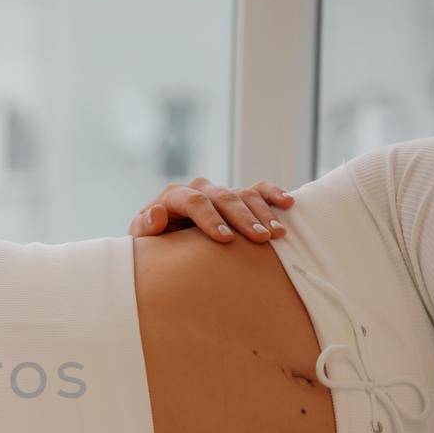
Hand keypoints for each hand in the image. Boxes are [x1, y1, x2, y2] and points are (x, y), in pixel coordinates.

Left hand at [130, 177, 294, 242]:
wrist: (167, 240)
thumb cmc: (155, 243)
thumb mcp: (145, 239)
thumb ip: (146, 226)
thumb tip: (157, 212)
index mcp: (174, 196)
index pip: (193, 201)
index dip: (210, 218)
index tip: (225, 239)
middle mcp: (200, 189)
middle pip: (224, 197)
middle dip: (243, 218)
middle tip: (260, 238)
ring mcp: (220, 192)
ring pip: (244, 194)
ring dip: (263, 213)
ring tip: (277, 234)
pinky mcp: (238, 196)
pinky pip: (258, 189)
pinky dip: (273, 193)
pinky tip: (288, 203)